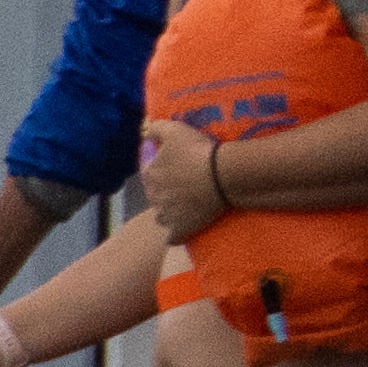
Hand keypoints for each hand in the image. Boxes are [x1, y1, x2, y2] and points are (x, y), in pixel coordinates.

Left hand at [136, 122, 222, 239]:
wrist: (222, 175)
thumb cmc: (197, 151)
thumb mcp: (175, 131)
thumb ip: (156, 129)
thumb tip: (145, 129)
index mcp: (150, 175)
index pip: (150, 174)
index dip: (162, 171)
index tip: (177, 168)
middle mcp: (153, 197)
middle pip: (156, 195)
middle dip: (166, 192)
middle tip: (185, 186)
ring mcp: (166, 216)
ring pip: (162, 216)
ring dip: (170, 212)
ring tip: (186, 206)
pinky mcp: (180, 229)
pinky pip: (173, 236)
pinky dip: (177, 234)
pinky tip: (183, 230)